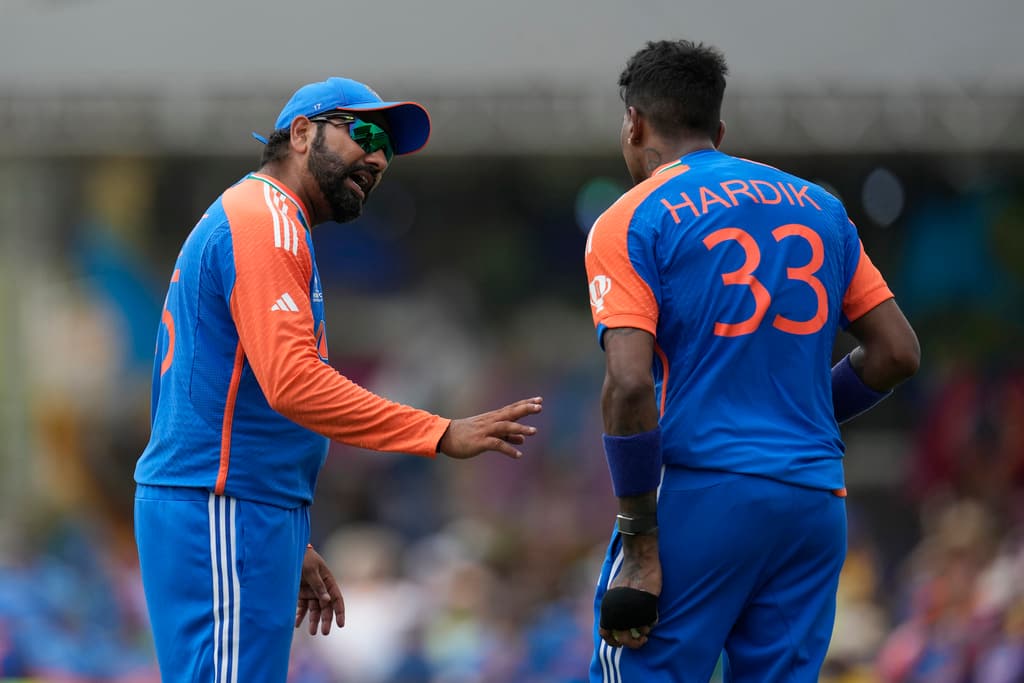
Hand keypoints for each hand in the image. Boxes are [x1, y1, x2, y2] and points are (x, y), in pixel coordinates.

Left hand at [295, 545, 344, 635]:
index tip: (341, 624)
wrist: (288, 553)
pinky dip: (300, 615)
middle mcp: (321, 589)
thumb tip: (327, 600)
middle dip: (326, 620)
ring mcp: (310, 592)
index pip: (337, 599)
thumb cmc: (303, 558)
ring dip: (314, 621)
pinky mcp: (300, 594)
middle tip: (325, 632)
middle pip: (326, 607)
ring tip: (312, 632)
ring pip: (314, 610)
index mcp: (328, 581)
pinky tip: (296, 624)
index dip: (340, 612)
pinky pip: (302, 607)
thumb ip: (318, 585)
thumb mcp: (311, 570)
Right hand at [438, 396, 542, 459]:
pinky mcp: (480, 442)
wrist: (445, 437)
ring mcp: (485, 430)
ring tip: (534, 431)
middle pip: (511, 412)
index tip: (539, 400)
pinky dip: (508, 449)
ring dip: (520, 428)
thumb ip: (507, 436)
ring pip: (505, 426)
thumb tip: (523, 439)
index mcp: (492, 417)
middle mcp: (490, 421)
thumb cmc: (467, 434)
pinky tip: (518, 455)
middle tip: (540, 406)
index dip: (526, 403)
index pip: (512, 408)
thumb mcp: (488, 433)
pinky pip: (497, 444)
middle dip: (525, 409)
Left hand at [599, 534, 660, 649]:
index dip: (613, 642)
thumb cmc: (628, 576)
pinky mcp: (646, 606)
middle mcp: (617, 612)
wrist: (639, 561)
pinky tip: (652, 616)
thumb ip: (614, 608)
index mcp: (607, 608)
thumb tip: (615, 626)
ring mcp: (631, 610)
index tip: (621, 643)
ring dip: (643, 634)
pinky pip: (649, 624)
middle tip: (640, 640)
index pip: (605, 634)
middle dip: (633, 643)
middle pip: (623, 639)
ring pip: (638, 634)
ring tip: (646, 628)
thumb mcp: (615, 593)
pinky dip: (651, 623)